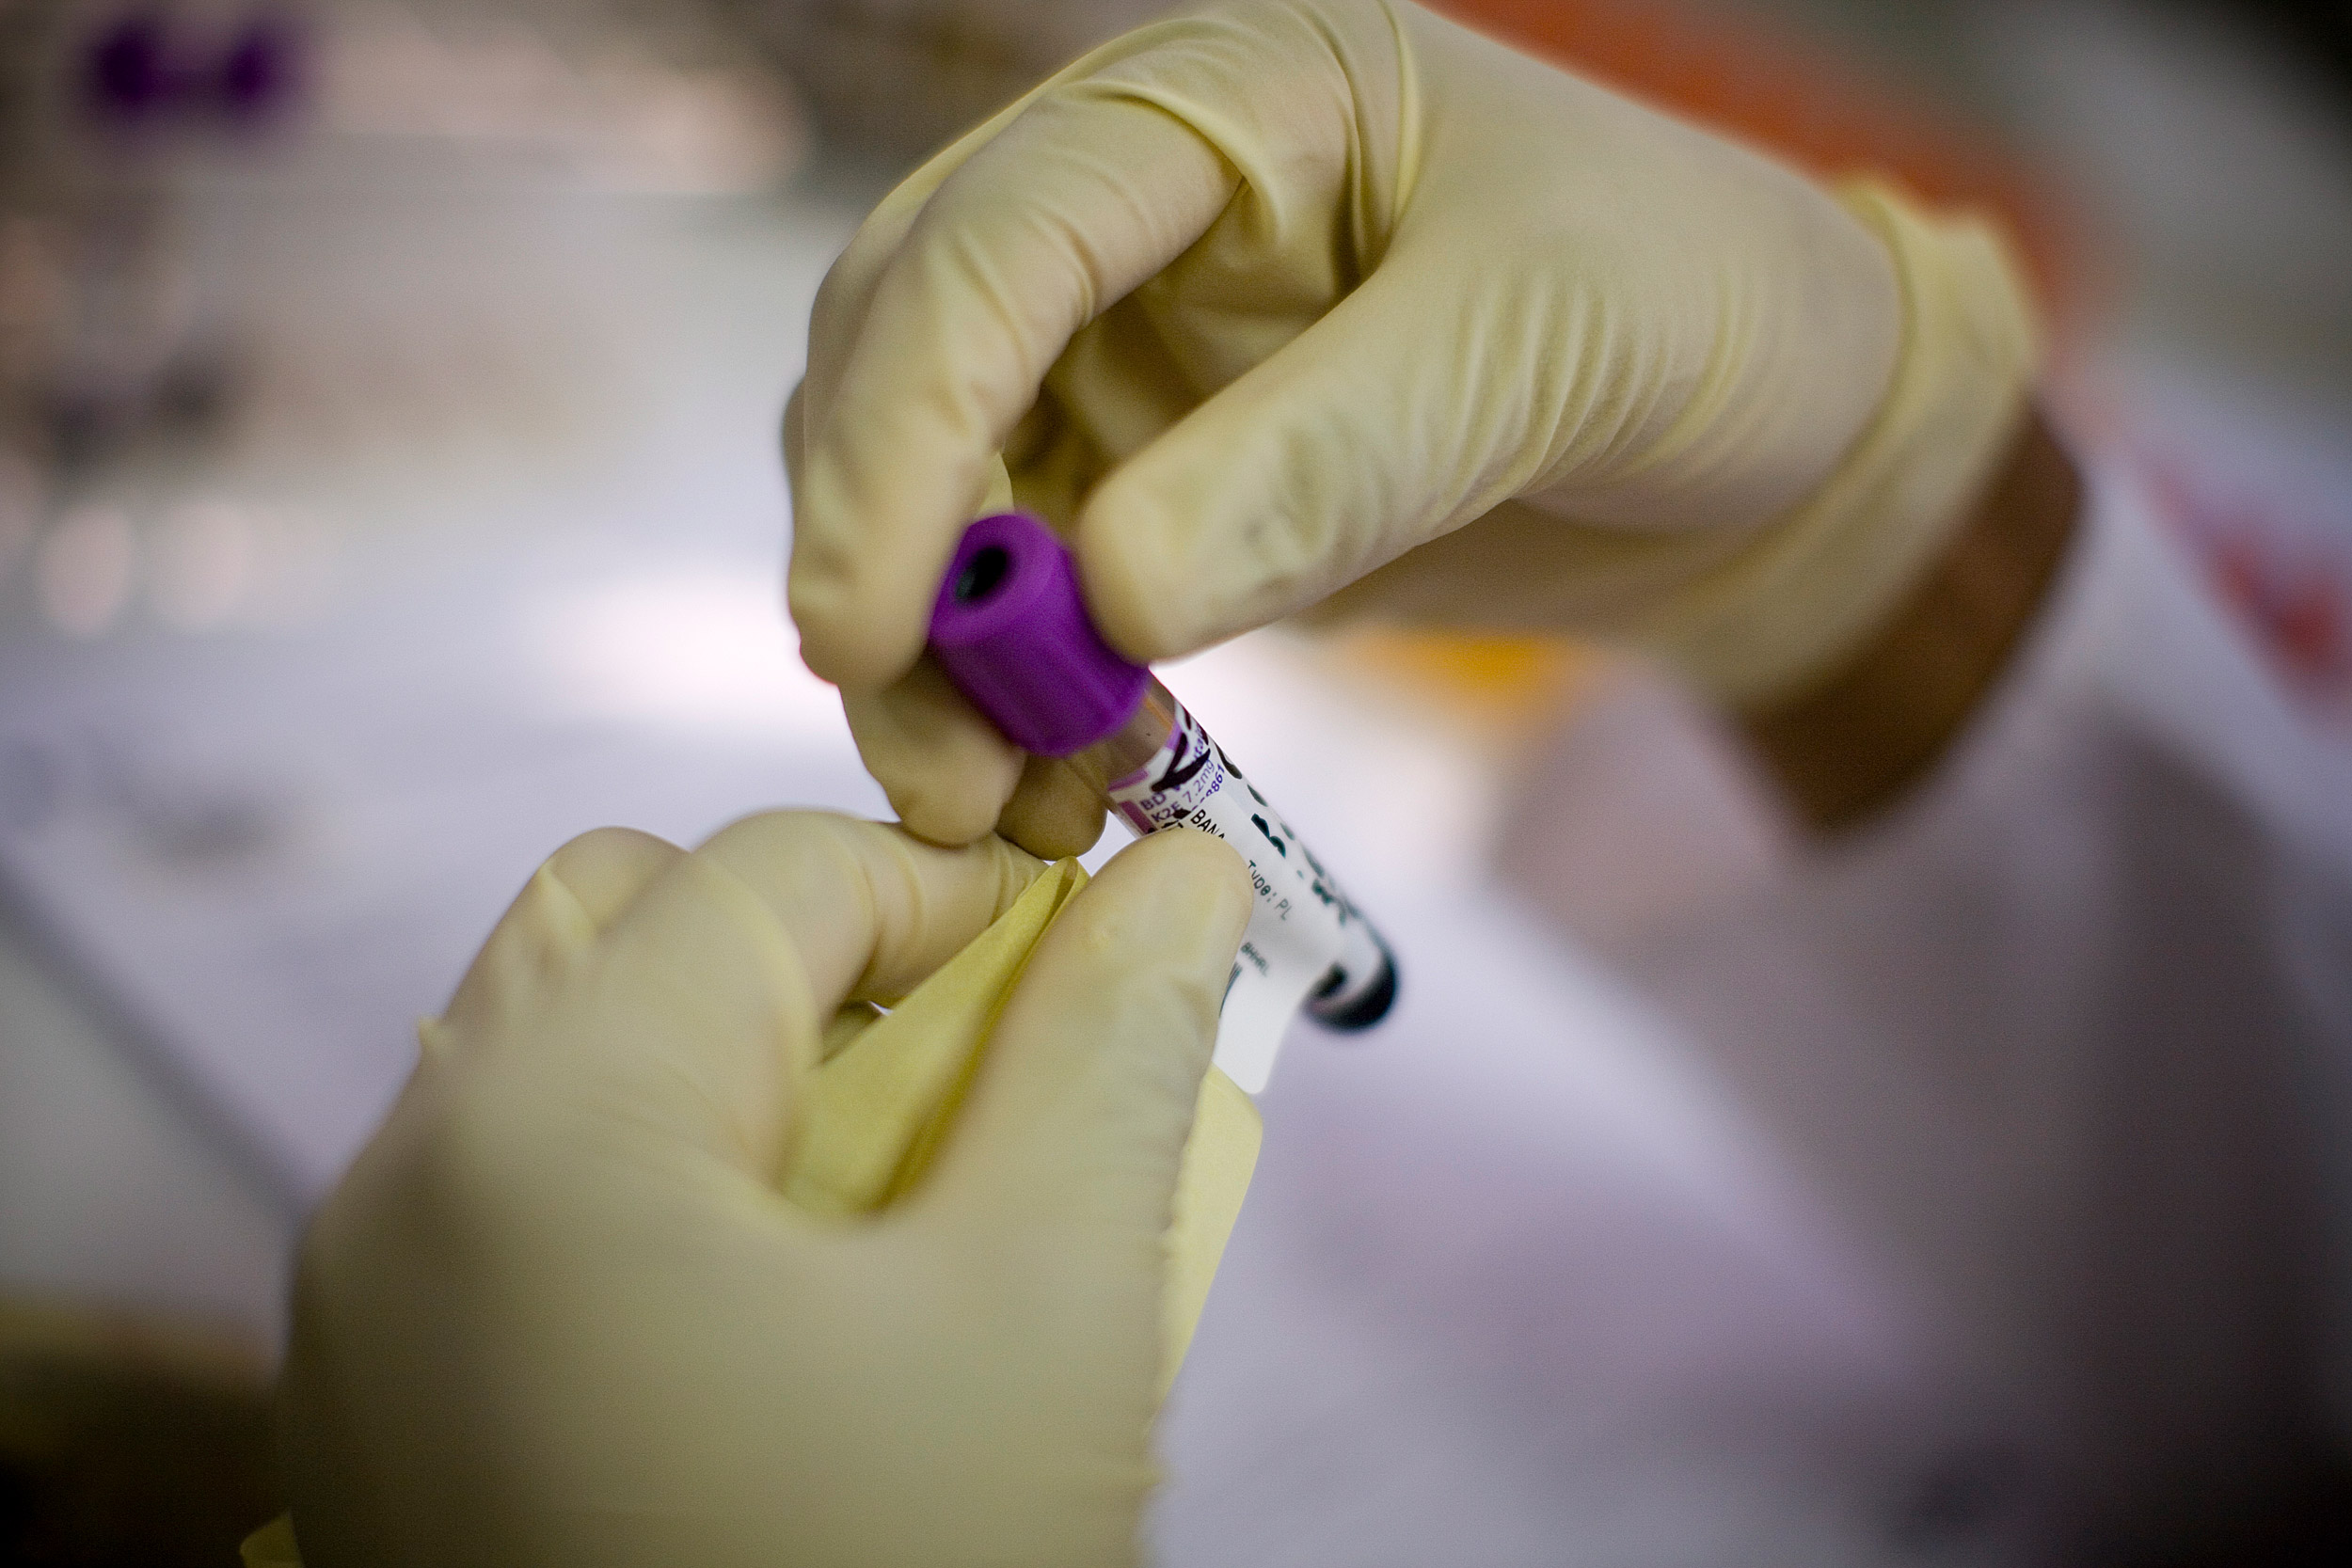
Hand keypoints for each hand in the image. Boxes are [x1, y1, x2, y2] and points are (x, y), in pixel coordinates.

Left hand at [277, 815, 1251, 1567]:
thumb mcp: (1050, 1310)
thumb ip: (1114, 1050)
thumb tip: (1181, 873)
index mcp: (541, 1132)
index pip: (765, 874)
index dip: (959, 886)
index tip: (1095, 964)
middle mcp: (403, 1192)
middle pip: (623, 932)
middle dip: (827, 957)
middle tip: (985, 1074)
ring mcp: (370, 1314)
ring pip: (570, 1062)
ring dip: (759, 1068)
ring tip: (920, 1198)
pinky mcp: (389, 1414)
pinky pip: (528, 1203)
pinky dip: (677, 1184)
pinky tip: (810, 1308)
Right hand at [784, 0, 2034, 855]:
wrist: (1775, 438)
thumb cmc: (1702, 311)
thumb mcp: (1546, 349)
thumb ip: (1334, 457)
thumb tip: (1108, 597)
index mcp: (1222, 104)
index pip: (992, 239)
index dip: (902, 428)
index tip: (867, 627)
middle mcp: (1140, 213)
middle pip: (904, 358)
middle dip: (889, 556)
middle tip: (926, 752)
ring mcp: (1137, 349)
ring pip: (941, 488)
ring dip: (935, 653)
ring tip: (990, 805)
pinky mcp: (1161, 480)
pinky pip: (1030, 584)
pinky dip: (1015, 690)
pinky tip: (1054, 785)